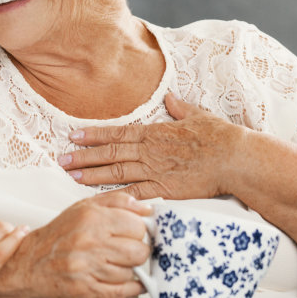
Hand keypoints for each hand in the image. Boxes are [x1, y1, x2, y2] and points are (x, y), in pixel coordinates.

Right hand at [0, 192, 151, 297]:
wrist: (29, 263)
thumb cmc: (59, 234)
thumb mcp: (84, 208)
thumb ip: (117, 202)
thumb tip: (147, 209)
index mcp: (91, 218)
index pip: (137, 225)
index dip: (139, 230)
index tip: (133, 233)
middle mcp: (89, 242)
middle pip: (139, 251)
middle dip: (139, 251)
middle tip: (129, 250)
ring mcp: (88, 268)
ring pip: (132, 272)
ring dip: (130, 270)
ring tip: (118, 264)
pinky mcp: (86, 290)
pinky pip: (123, 292)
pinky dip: (130, 288)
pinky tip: (126, 281)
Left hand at [61, 93, 250, 199]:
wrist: (235, 159)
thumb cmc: (220, 137)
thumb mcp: (198, 116)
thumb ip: (180, 108)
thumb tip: (170, 98)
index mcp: (155, 132)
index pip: (117, 132)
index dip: (93, 135)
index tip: (73, 136)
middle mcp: (150, 150)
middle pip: (110, 153)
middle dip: (83, 155)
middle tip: (61, 159)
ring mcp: (155, 170)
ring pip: (116, 172)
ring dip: (92, 174)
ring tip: (71, 175)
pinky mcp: (164, 189)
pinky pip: (135, 193)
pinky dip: (116, 196)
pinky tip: (99, 199)